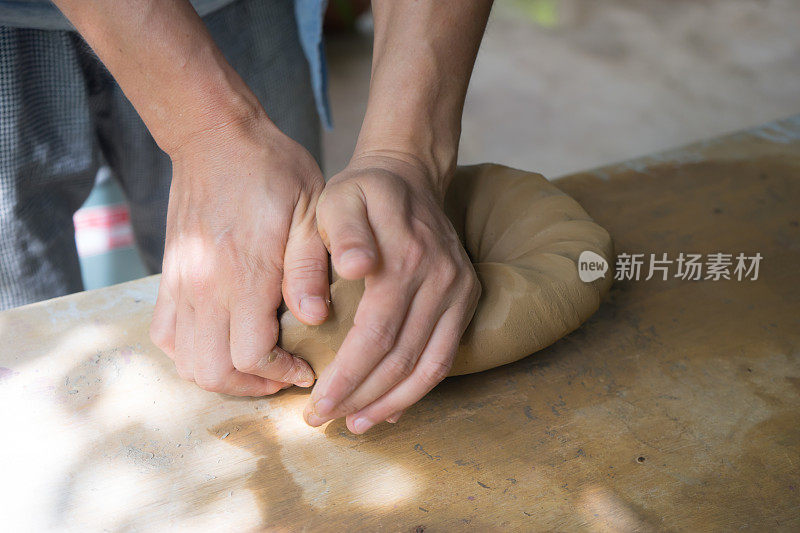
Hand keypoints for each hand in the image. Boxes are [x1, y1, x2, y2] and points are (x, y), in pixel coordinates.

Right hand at [149, 115, 329, 395]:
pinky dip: (191, 353)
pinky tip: (222, 341)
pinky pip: (166, 336)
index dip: (281, 374)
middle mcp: (205, 286)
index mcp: (245, 273)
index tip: (306, 367)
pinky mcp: (169, 277)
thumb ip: (310, 268)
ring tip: (257, 364)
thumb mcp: (311, 210)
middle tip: (283, 374)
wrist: (215, 138)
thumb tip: (315, 318)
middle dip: (253, 386)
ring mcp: (181, 283)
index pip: (251, 356)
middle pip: (212, 372)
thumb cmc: (273, 172)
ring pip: (185, 362)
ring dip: (221, 375)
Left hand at [304, 153, 480, 431]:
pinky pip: (445, 355)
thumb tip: (337, 288)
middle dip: (360, 397)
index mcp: (404, 256)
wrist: (408, 175)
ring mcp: (460, 288)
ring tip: (355, 424)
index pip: (374, 335)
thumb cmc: (360, 194)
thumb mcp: (329, 204)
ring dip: (391, 403)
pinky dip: (419, 389)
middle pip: (401, 357)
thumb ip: (326, 244)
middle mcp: (440, 277)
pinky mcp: (468, 297)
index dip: (346, 377)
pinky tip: (390, 408)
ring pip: (429, 365)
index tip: (315, 404)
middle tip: (322, 420)